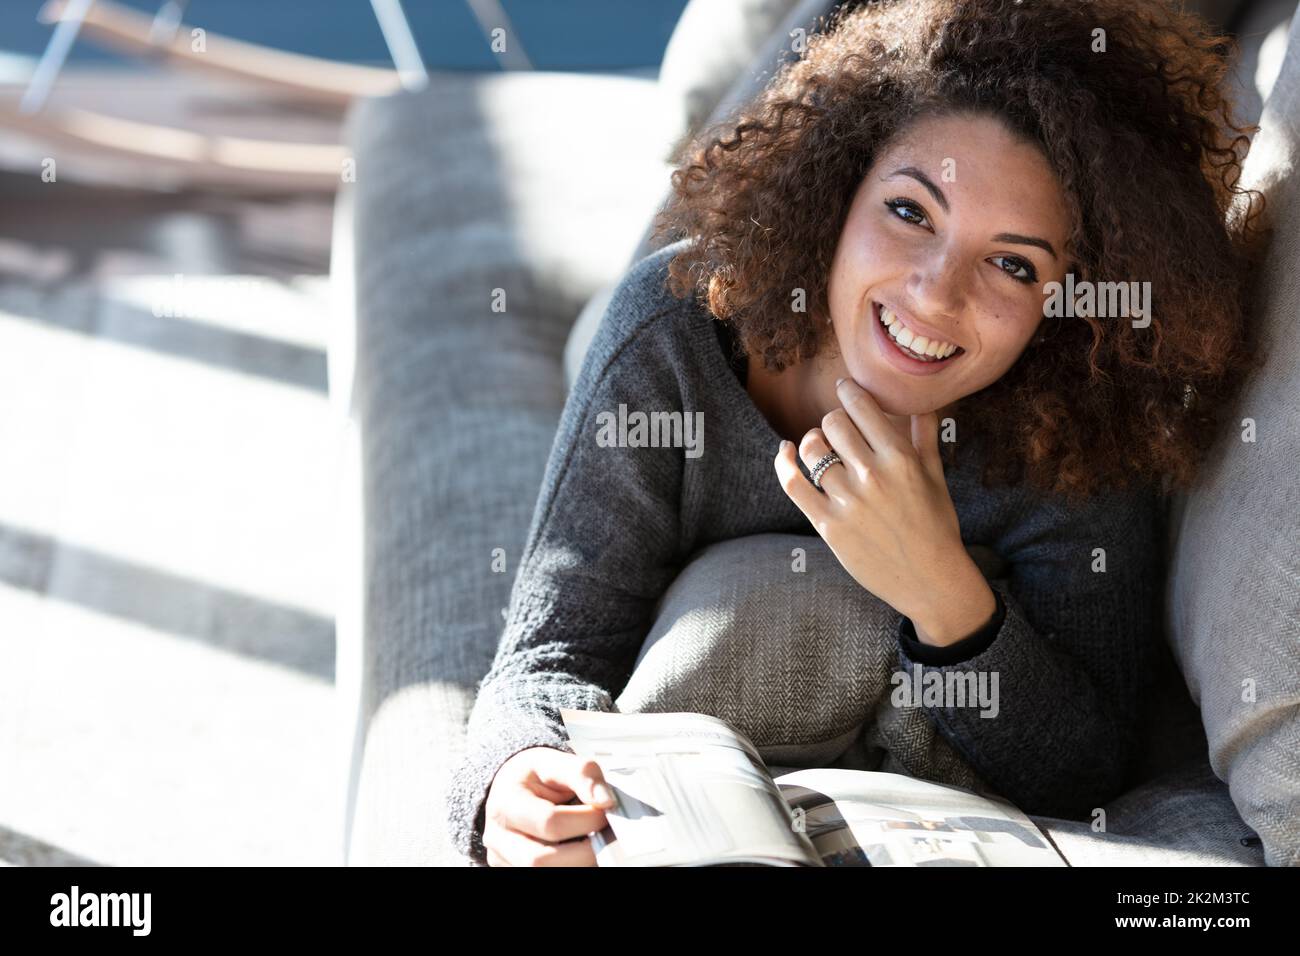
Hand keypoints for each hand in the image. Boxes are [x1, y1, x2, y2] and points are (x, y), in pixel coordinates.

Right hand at [482, 746, 617, 865]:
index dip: (586, 819)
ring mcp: (505, 859)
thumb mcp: (553, 761)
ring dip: (578, 863)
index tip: (606, 810)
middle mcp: (499, 838)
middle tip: (607, 836)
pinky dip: (571, 865)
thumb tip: (606, 800)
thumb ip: (582, 774)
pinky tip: (582, 853)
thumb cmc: (531, 776)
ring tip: (596, 844)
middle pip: (541, 860)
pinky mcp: (514, 870)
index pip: (549, 822)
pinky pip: (547, 875)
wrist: (509, 787)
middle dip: (584, 851)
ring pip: (544, 874)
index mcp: (507, 804)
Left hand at [773, 377, 993, 643]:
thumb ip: (924, 435)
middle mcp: (872, 476)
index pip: (862, 408)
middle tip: (837, 428)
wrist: (930, 580)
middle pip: (833, 424)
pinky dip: (784, 464)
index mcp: (901, 459)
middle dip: (833, 421)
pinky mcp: (829, 526)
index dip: (848, 392)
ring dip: (812, 442)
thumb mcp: (936, 476)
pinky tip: (785, 452)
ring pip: (812, 451)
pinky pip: (794, 485)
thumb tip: (922, 400)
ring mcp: (848, 502)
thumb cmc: (937, 526)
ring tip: (818, 444)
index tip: (844, 388)